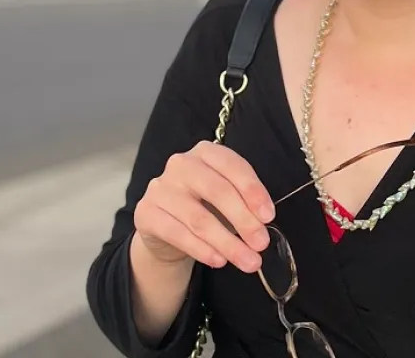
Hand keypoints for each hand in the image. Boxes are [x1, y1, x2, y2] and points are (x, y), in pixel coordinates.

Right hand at [133, 140, 275, 272]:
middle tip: (261, 243)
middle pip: (217, 191)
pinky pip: (177, 233)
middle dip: (243, 220)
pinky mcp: (145, 213)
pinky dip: (202, 250)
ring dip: (227, 243)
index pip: (232, 166)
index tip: (269, 216)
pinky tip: (220, 261)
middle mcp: (181, 164)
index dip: (253, 190)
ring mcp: (160, 187)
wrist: (167, 227)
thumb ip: (245, 205)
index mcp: (206, 152)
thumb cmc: (206, 207)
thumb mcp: (227, 199)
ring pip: (198, 218)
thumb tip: (262, 226)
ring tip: (248, 261)